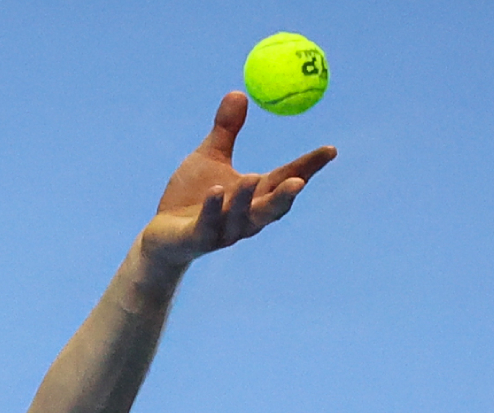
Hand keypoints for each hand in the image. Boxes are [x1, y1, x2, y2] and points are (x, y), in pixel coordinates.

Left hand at [140, 92, 336, 270]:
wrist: (162, 235)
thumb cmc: (191, 196)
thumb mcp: (209, 158)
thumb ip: (226, 131)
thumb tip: (238, 92)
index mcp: (254, 196)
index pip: (286, 180)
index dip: (309, 168)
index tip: (330, 149)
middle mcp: (245, 217)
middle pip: (272, 208)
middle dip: (286, 196)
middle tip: (300, 180)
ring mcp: (222, 231)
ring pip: (241, 218)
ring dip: (247, 199)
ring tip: (252, 177)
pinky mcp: (197, 239)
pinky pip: (207, 226)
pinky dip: (213, 209)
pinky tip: (215, 191)